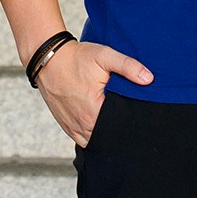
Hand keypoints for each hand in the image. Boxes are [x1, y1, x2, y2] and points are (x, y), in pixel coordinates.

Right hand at [34, 40, 153, 146]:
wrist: (48, 58)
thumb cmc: (76, 57)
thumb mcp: (104, 56)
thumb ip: (128, 67)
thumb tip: (149, 79)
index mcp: (94, 110)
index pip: (119, 127)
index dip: (130, 122)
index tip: (137, 116)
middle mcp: (82, 123)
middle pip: (108, 137)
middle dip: (118, 130)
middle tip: (128, 120)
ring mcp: (72, 126)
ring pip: (95, 141)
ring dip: (105, 136)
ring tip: (115, 125)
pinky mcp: (65, 124)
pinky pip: (82, 140)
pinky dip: (91, 137)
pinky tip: (100, 129)